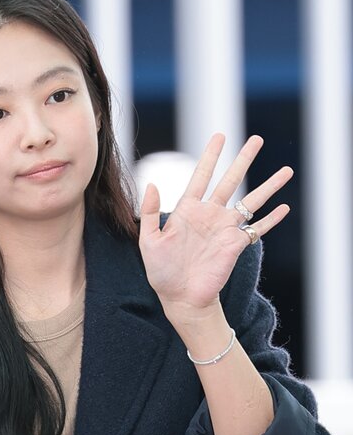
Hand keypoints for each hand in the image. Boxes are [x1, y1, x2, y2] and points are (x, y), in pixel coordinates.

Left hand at [138, 133, 292, 322]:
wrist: (180, 298)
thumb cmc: (162, 272)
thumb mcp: (149, 242)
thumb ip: (150, 213)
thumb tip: (152, 184)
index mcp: (188, 211)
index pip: (201, 176)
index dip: (211, 156)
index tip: (220, 136)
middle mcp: (210, 215)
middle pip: (231, 181)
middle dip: (244, 159)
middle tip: (257, 139)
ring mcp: (225, 229)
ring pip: (251, 201)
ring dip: (269, 186)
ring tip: (286, 170)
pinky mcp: (236, 245)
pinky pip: (257, 229)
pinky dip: (271, 219)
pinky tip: (285, 208)